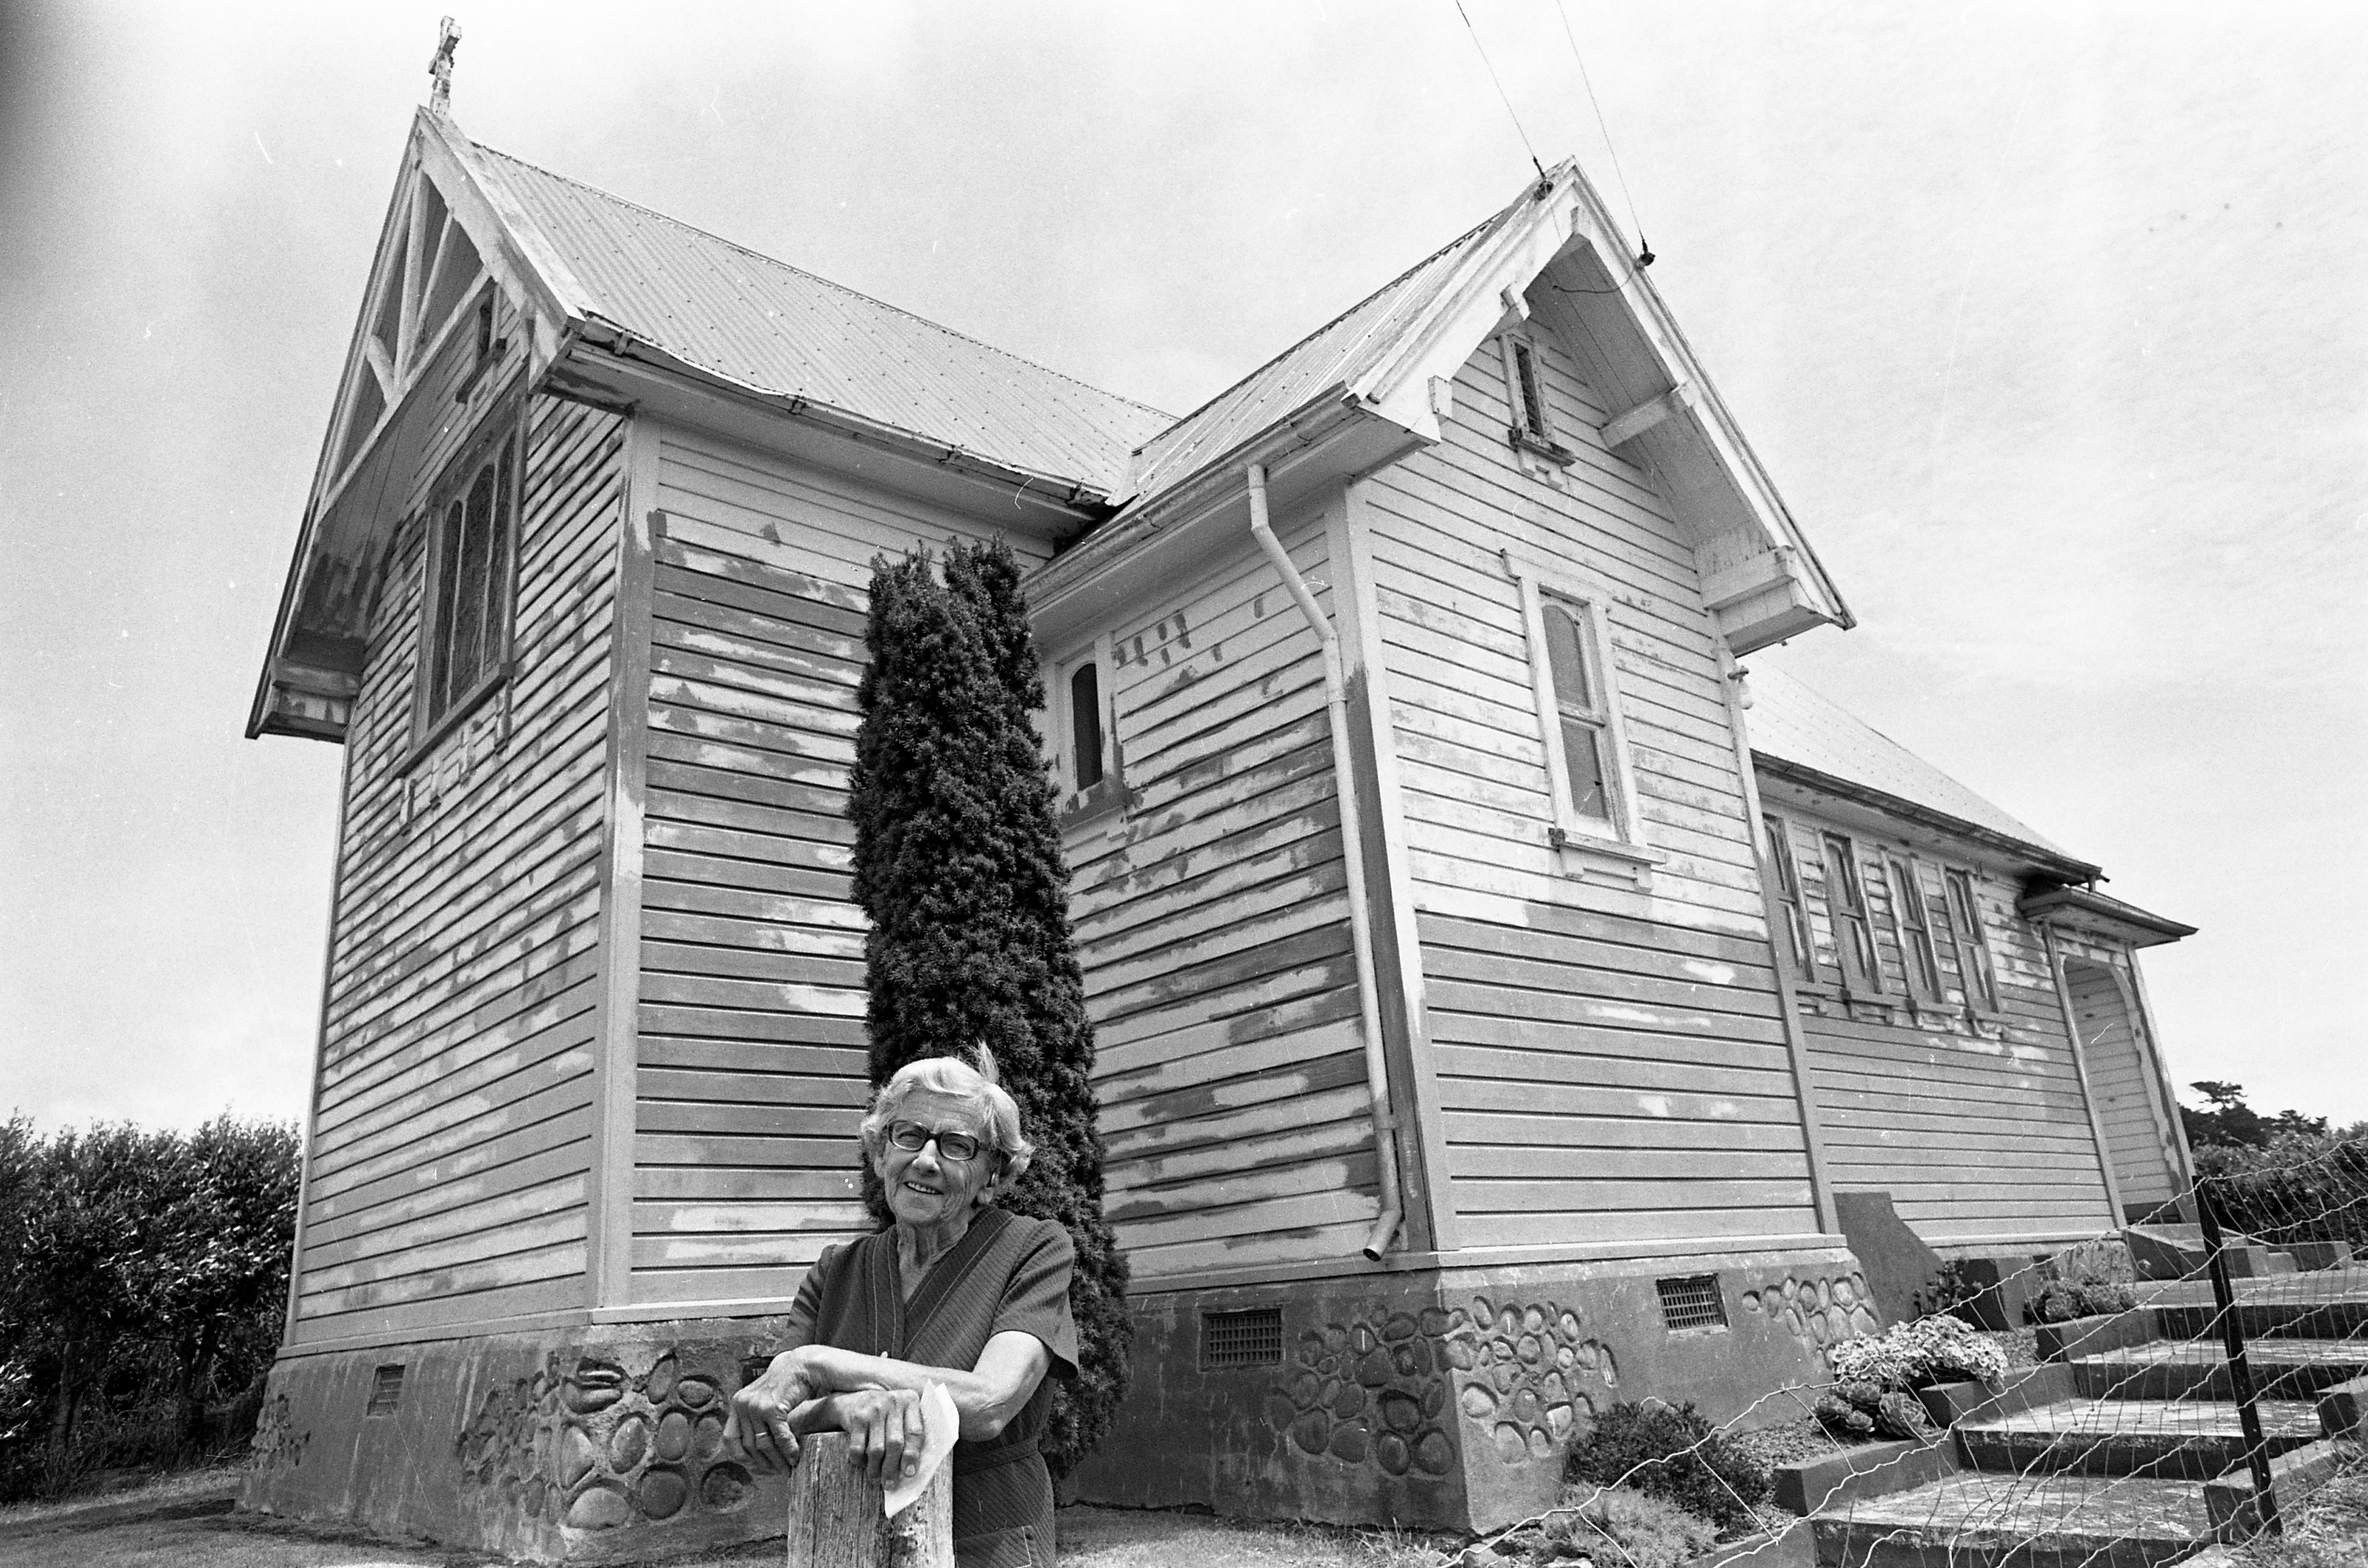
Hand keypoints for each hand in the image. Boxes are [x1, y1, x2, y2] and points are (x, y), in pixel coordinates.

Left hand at [727, 1350, 814, 1472]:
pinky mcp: (772, 1407)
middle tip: (776, 1471)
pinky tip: (795, 1456)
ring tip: (787, 1467)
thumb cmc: (784, 1386)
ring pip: (763, 1444)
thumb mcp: (762, 1400)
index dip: (741, 1456)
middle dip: (763, 1463)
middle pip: (748, 1445)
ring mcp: (755, 1405)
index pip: (730, 1439)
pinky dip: (788, 1449)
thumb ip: (754, 1419)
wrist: (800, 1365)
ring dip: (777, 1460)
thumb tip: (753, 1449)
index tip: (754, 1466)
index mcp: (737, 1404)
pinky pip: (779, 1436)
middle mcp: (742, 1404)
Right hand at [835, 1387, 924, 1486]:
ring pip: (877, 1448)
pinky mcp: (857, 1418)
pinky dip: (860, 1460)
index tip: (909, 1473)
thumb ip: (910, 1433)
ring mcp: (874, 1409)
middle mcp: (893, 1402)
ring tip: (876, 1479)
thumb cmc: (886, 1414)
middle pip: (895, 1443)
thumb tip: (913, 1468)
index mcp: (910, 1401)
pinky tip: (863, 1464)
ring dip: (876, 1469)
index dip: (912, 1455)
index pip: (915, 1432)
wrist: (854, 1400)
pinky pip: (858, 1447)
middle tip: (890, 1484)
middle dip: (893, 1468)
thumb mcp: (902, 1414)